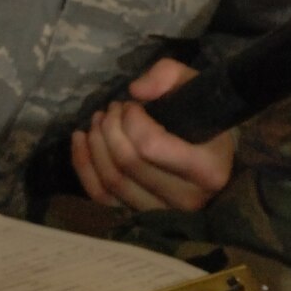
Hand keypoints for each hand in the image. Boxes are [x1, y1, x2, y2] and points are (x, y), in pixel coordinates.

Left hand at [71, 57, 235, 212]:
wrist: (210, 154)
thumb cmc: (201, 118)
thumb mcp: (192, 85)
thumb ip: (167, 75)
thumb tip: (136, 90)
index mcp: (207, 169)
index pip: (150, 145)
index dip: (131, 119)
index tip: (132, 105)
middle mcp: (187, 198)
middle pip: (127, 162)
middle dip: (110, 128)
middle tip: (111, 109)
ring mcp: (162, 213)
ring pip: (112, 181)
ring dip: (95, 144)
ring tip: (97, 121)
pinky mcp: (140, 215)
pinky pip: (101, 196)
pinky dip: (84, 166)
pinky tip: (80, 139)